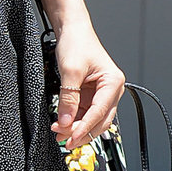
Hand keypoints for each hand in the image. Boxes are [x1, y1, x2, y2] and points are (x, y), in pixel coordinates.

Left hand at [50, 26, 124, 151]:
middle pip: (100, 120)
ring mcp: (101, 94)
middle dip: (82, 132)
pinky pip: (84, 114)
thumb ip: (68, 98)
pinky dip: (74, 121)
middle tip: (64, 140)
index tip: (72, 138)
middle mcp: (111, 90)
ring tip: (59, 133)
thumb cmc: (77, 43)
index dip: (85, 127)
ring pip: (92, 120)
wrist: (72, 30)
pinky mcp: (91, 96)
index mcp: (113, 82)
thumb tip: (65, 122)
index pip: (99, 112)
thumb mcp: (70, 71)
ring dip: (77, 128)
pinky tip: (62, 125)